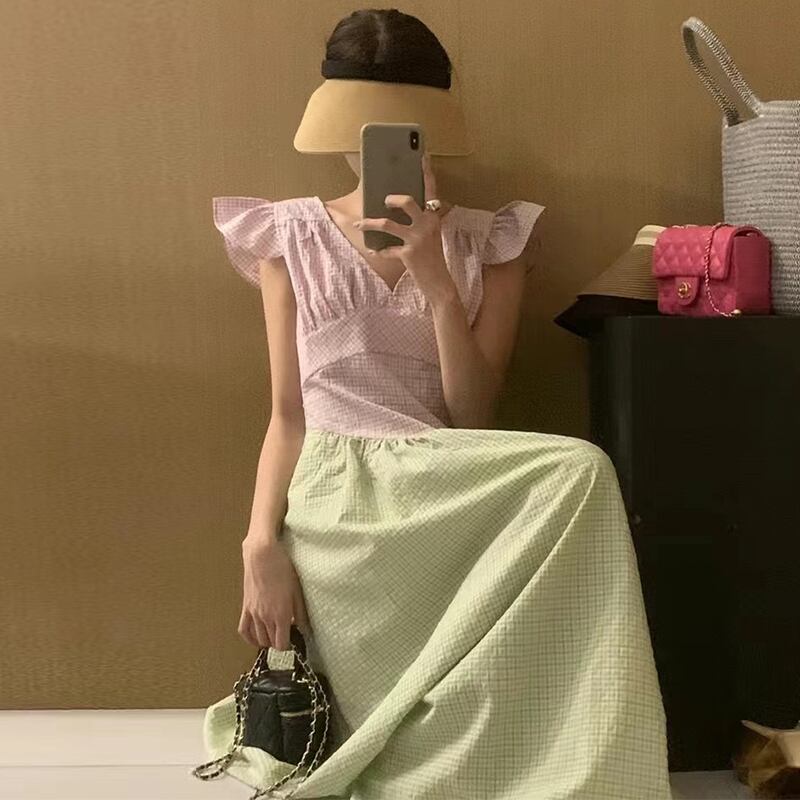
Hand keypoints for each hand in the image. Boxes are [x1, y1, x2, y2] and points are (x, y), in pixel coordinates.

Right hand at [239, 537, 311, 650]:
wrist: (262, 555)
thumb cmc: (283, 569)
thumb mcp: (297, 591)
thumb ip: (301, 613)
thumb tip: (305, 628)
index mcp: (280, 615)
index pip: (281, 644)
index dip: (288, 645)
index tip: (293, 640)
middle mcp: (265, 617)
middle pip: (270, 642)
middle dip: (279, 642)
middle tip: (286, 634)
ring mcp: (253, 613)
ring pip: (258, 639)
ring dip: (266, 640)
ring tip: (274, 634)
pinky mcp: (245, 607)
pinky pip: (244, 630)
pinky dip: (249, 638)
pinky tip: (256, 637)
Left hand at [354, 154, 455, 301]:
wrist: (439, 282)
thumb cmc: (433, 257)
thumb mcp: (431, 235)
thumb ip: (422, 221)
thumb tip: (401, 209)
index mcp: (433, 218)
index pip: (431, 191)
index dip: (426, 173)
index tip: (422, 156)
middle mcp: (426, 225)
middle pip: (407, 202)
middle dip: (392, 199)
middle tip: (384, 201)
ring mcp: (417, 240)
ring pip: (388, 224)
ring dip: (371, 223)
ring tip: (360, 224)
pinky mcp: (408, 254)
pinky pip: (387, 249)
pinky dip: (378, 250)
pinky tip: (372, 250)